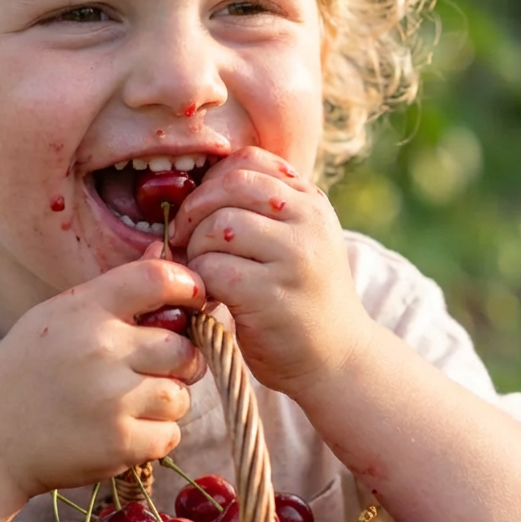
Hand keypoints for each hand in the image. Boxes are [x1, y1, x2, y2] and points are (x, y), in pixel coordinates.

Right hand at [0, 254, 206, 499]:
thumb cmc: (24, 373)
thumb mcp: (56, 317)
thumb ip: (113, 290)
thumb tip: (164, 251)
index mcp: (85, 310)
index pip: (158, 279)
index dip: (188, 287)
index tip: (193, 301)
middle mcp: (102, 349)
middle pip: (182, 347)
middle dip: (180, 360)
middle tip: (159, 369)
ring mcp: (112, 398)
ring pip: (179, 395)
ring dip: (165, 402)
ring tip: (130, 404)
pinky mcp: (119, 443)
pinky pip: (170, 434)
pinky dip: (154, 437)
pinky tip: (122, 431)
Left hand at [169, 147, 371, 396]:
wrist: (337, 360)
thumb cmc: (298, 301)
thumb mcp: (293, 243)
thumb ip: (259, 212)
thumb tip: (191, 190)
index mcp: (311, 202)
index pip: (248, 161)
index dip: (211, 181)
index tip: (198, 211)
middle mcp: (309, 221)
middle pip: (230, 186)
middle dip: (194, 211)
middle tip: (183, 241)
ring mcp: (294, 256)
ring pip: (218, 225)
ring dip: (196, 250)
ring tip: (204, 274)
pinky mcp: (272, 294)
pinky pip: (213, 268)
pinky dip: (199, 281)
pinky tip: (210, 298)